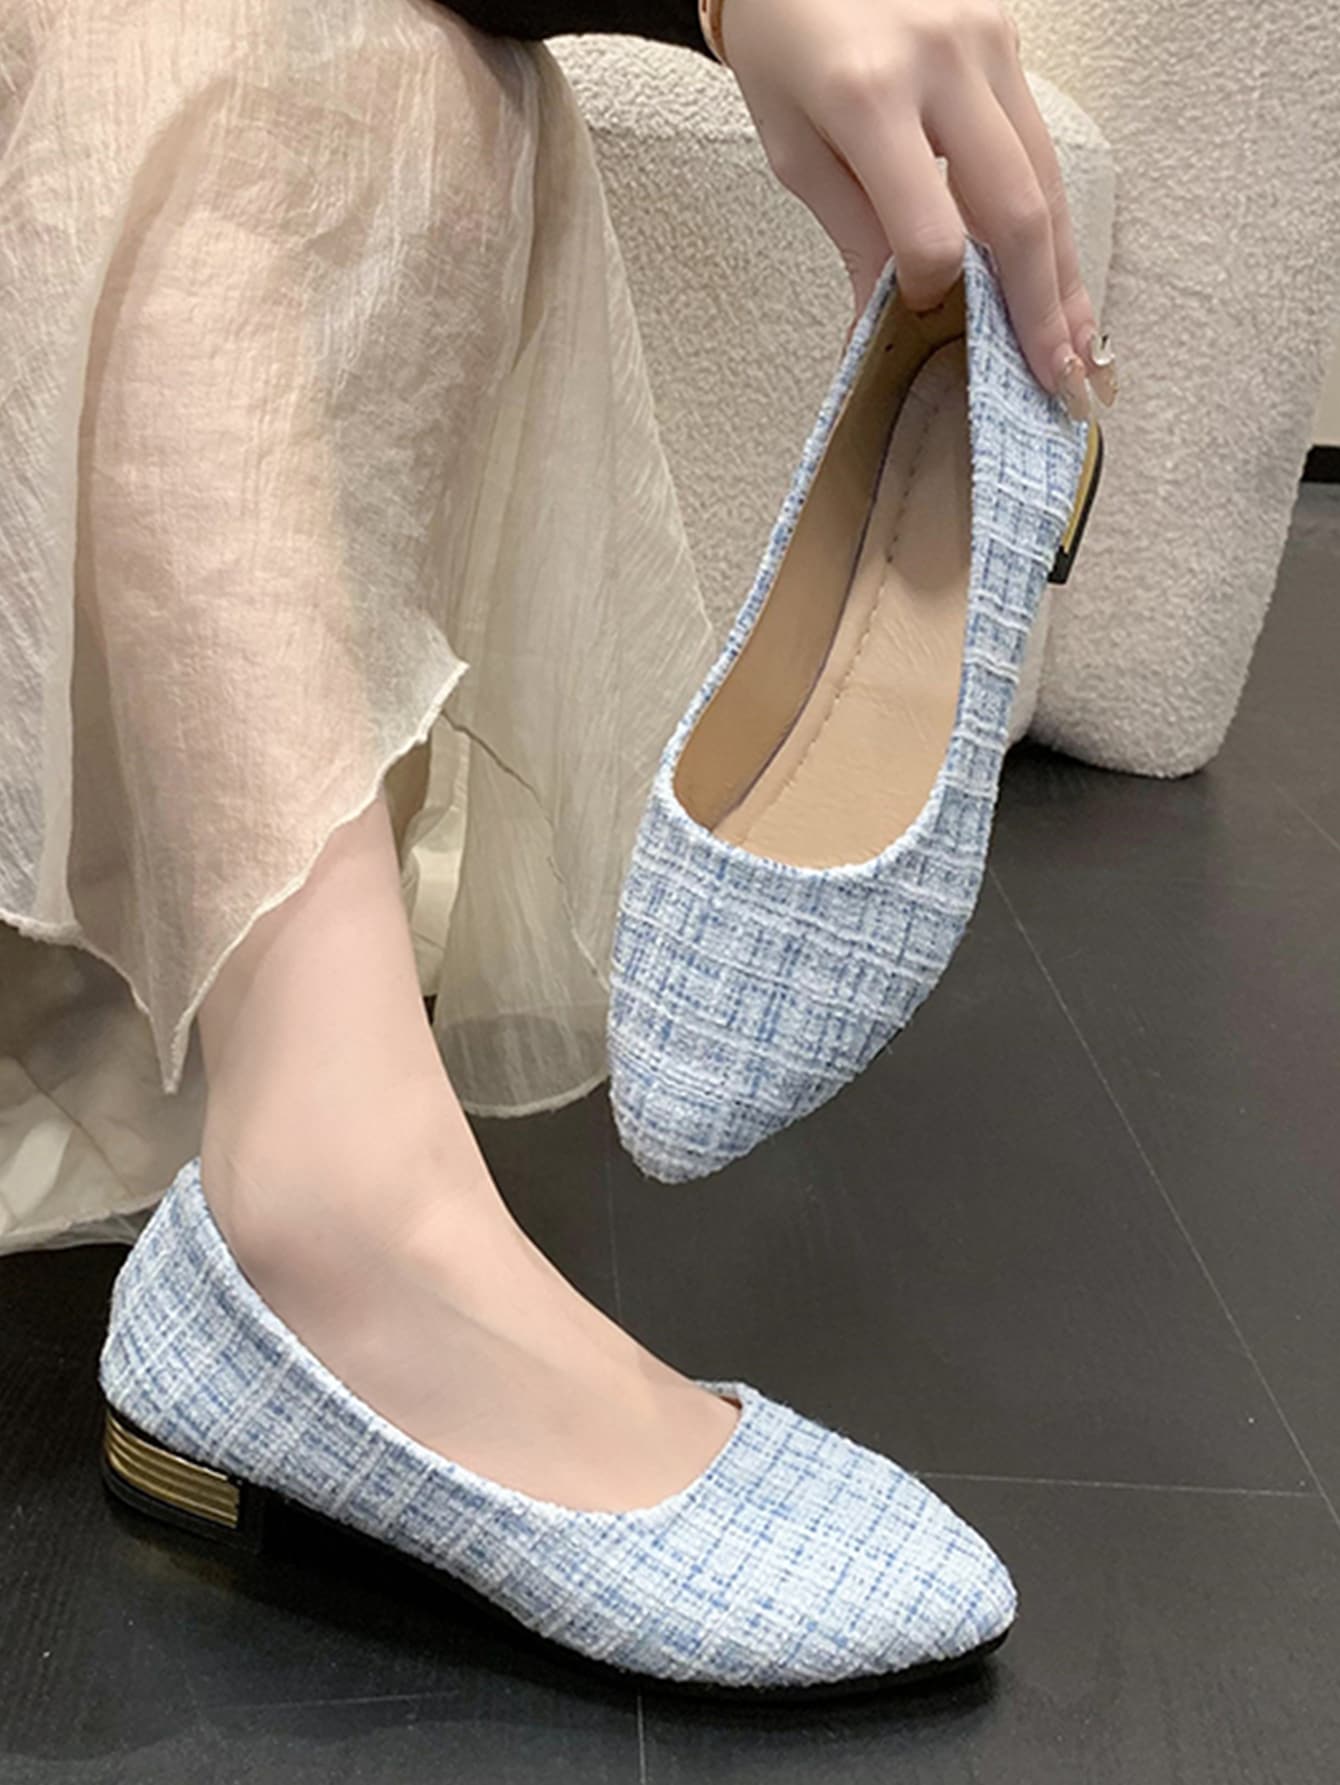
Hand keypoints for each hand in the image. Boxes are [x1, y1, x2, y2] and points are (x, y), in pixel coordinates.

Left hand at [718, 0, 1116, 416]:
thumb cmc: (783, 42)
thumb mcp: (796, 146)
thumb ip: (853, 231)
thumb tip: (887, 326)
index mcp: (870, 95)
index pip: (928, 230)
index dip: (931, 293)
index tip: (924, 329)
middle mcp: (945, 63)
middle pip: (1016, 208)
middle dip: (1040, 307)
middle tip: (1056, 381)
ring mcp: (990, 44)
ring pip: (1046, 178)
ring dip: (1063, 273)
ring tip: (1075, 348)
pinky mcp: (1010, 40)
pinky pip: (1039, 146)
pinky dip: (1051, 221)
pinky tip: (1059, 279)